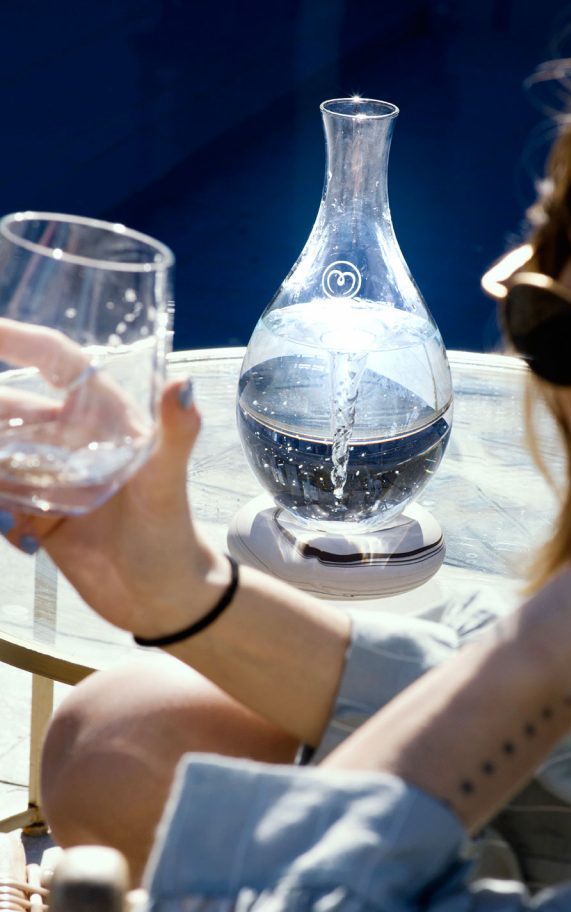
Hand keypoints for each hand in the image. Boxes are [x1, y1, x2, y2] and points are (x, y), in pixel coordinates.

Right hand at [0, 378, 220, 637]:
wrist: (164, 601)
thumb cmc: (172, 537)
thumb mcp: (168, 485)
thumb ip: (175, 434)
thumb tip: (184, 382)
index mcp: (104, 417)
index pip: (56, 360)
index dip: (18, 338)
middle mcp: (73, 438)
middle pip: (9, 406)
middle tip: (0, 456)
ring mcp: (52, 474)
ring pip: (0, 451)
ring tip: (6, 507)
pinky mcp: (37, 511)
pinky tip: (18, 538)